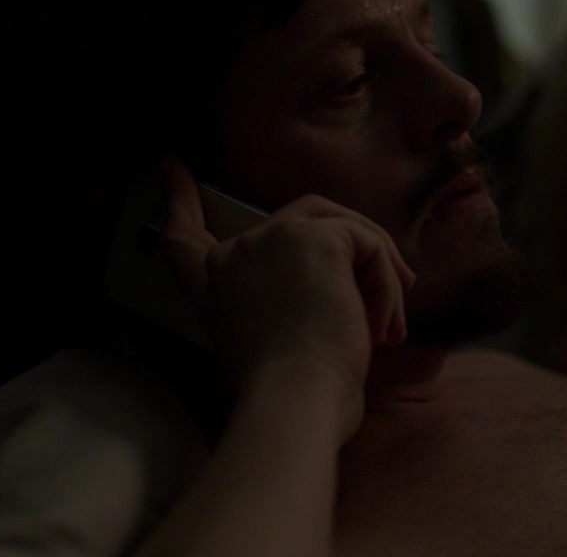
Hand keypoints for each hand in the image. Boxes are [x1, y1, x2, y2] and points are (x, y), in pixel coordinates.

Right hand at [156, 156, 413, 435]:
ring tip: (386, 326)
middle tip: (398, 287)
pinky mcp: (315, 237)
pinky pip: (370, 245)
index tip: (168, 163)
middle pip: (309, 217)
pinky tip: (381, 327)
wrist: (295, 402)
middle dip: (358, 248)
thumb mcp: (276, 339)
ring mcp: (272, 238)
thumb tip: (353, 275)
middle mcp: (235, 252)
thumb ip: (289, 298)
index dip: (177, 194)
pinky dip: (387, 286)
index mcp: (213, 280)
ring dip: (380, 276)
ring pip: (348, 229)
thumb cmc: (295, 392)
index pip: (185, 229)